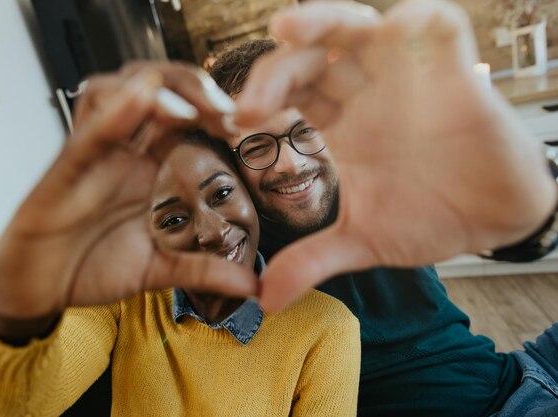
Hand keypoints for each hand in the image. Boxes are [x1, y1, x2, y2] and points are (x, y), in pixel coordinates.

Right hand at [0, 63, 255, 336]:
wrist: (39, 288)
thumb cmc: (93, 266)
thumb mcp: (159, 269)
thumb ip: (204, 270)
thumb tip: (254, 286)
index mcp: (147, 166)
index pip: (184, 116)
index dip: (217, 110)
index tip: (250, 125)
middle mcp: (122, 151)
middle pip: (155, 89)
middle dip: (194, 86)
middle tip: (229, 108)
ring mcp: (93, 156)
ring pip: (118, 92)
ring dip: (158, 89)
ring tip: (194, 108)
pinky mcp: (64, 171)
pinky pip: (87, 132)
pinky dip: (113, 113)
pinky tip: (140, 98)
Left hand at [234, 0, 557, 311]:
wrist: (493, 219)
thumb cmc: (429, 218)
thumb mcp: (363, 240)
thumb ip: (312, 260)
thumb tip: (265, 300)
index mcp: (340, 124)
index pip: (290, 93)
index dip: (260, 99)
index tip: (236, 122)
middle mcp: (365, 92)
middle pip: (311, 57)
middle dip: (276, 70)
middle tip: (252, 104)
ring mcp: (406, 75)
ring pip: (359, 27)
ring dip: (323, 21)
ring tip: (286, 29)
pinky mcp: (453, 69)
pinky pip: (436, 25)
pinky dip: (415, 20)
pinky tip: (391, 30)